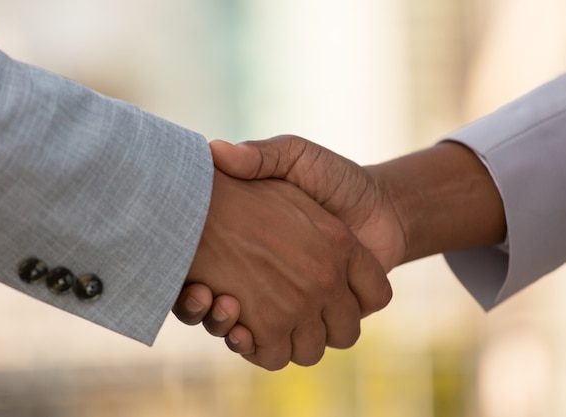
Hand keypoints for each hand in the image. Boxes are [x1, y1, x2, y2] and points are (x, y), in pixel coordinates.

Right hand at [176, 136, 503, 360]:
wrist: (382, 206)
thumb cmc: (334, 179)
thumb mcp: (294, 156)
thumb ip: (260, 156)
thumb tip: (214, 150)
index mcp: (253, 248)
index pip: (196, 273)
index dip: (185, 284)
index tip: (183, 274)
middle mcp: (263, 282)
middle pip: (213, 310)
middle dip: (201, 311)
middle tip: (200, 294)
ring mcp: (287, 306)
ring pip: (240, 336)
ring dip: (223, 329)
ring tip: (222, 305)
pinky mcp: (311, 324)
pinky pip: (275, 350)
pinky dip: (254, 348)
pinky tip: (242, 331)